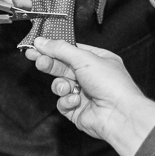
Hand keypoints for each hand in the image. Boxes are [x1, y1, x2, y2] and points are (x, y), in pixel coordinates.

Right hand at [24, 38, 154, 155]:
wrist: (119, 114)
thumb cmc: (111, 84)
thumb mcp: (84, 58)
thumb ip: (60, 49)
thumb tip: (42, 41)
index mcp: (97, 60)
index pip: (70, 50)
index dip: (52, 48)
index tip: (36, 46)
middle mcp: (90, 76)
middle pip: (62, 66)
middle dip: (49, 63)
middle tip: (35, 58)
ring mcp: (84, 94)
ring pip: (59, 85)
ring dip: (60, 85)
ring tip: (66, 86)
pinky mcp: (77, 110)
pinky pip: (62, 102)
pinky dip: (67, 101)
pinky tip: (76, 101)